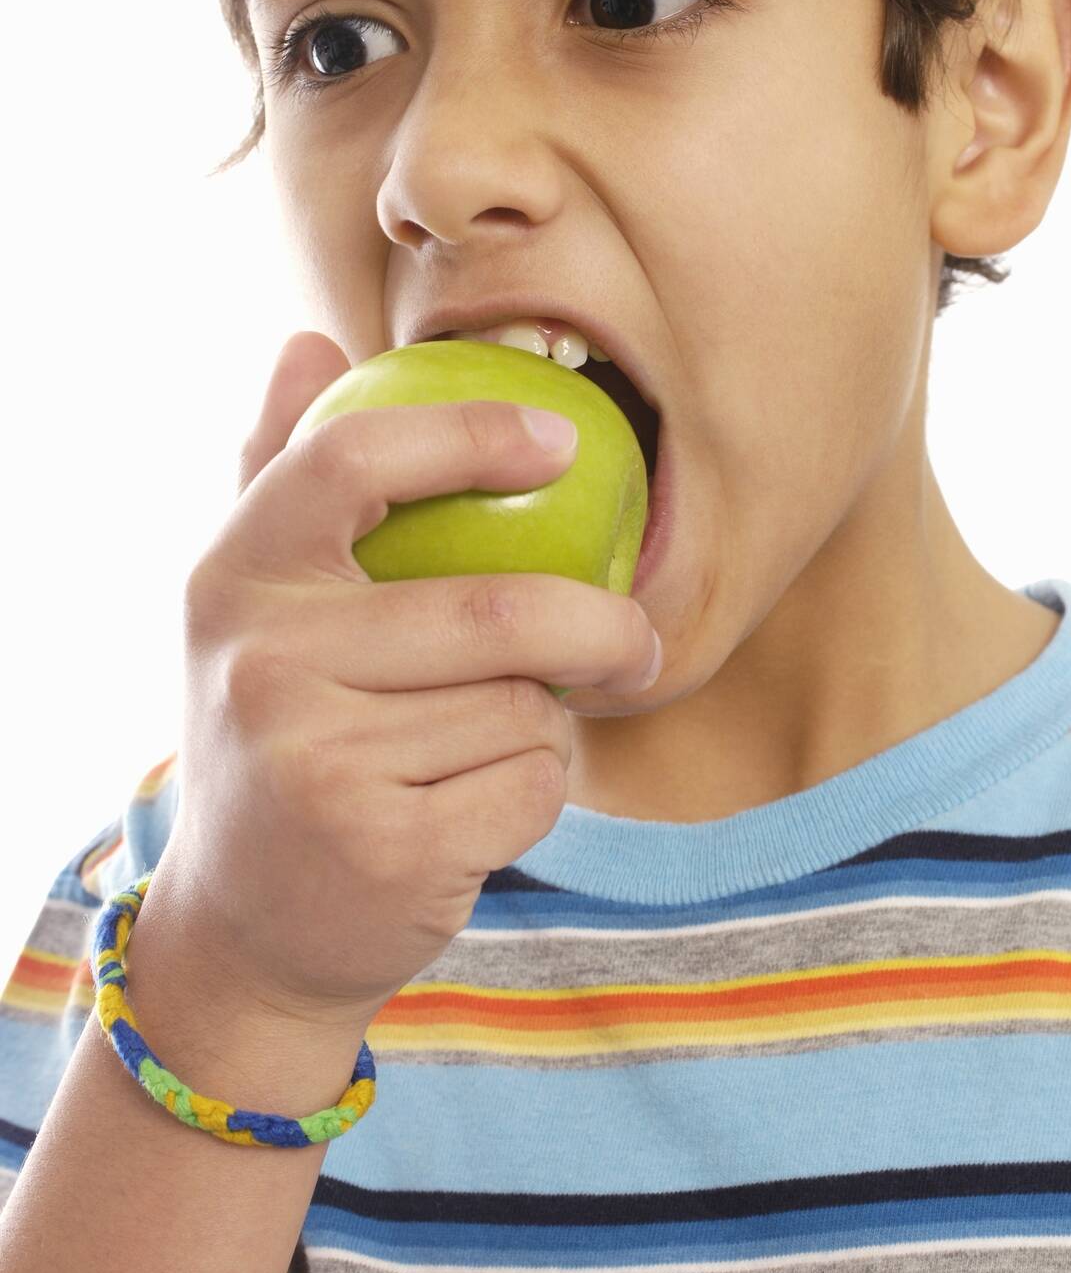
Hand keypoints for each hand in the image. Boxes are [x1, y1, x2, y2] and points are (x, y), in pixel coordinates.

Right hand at [161, 332, 659, 1028]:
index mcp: (232, 575)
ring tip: (491, 743)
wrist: (245, 931)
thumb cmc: (277, 733)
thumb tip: (308, 342)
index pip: (353, 459)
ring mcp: (316, 762)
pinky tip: (480, 806)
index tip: (563, 440)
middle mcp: (262, 661)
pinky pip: (528, 788)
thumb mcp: (254, 605)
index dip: (468, 435)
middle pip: (493, 611)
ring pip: (520, 709)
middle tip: (635, 641)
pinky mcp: (382, 852)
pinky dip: (536, 792)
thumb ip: (280, 470)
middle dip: (599, 627)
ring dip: (544, 726)